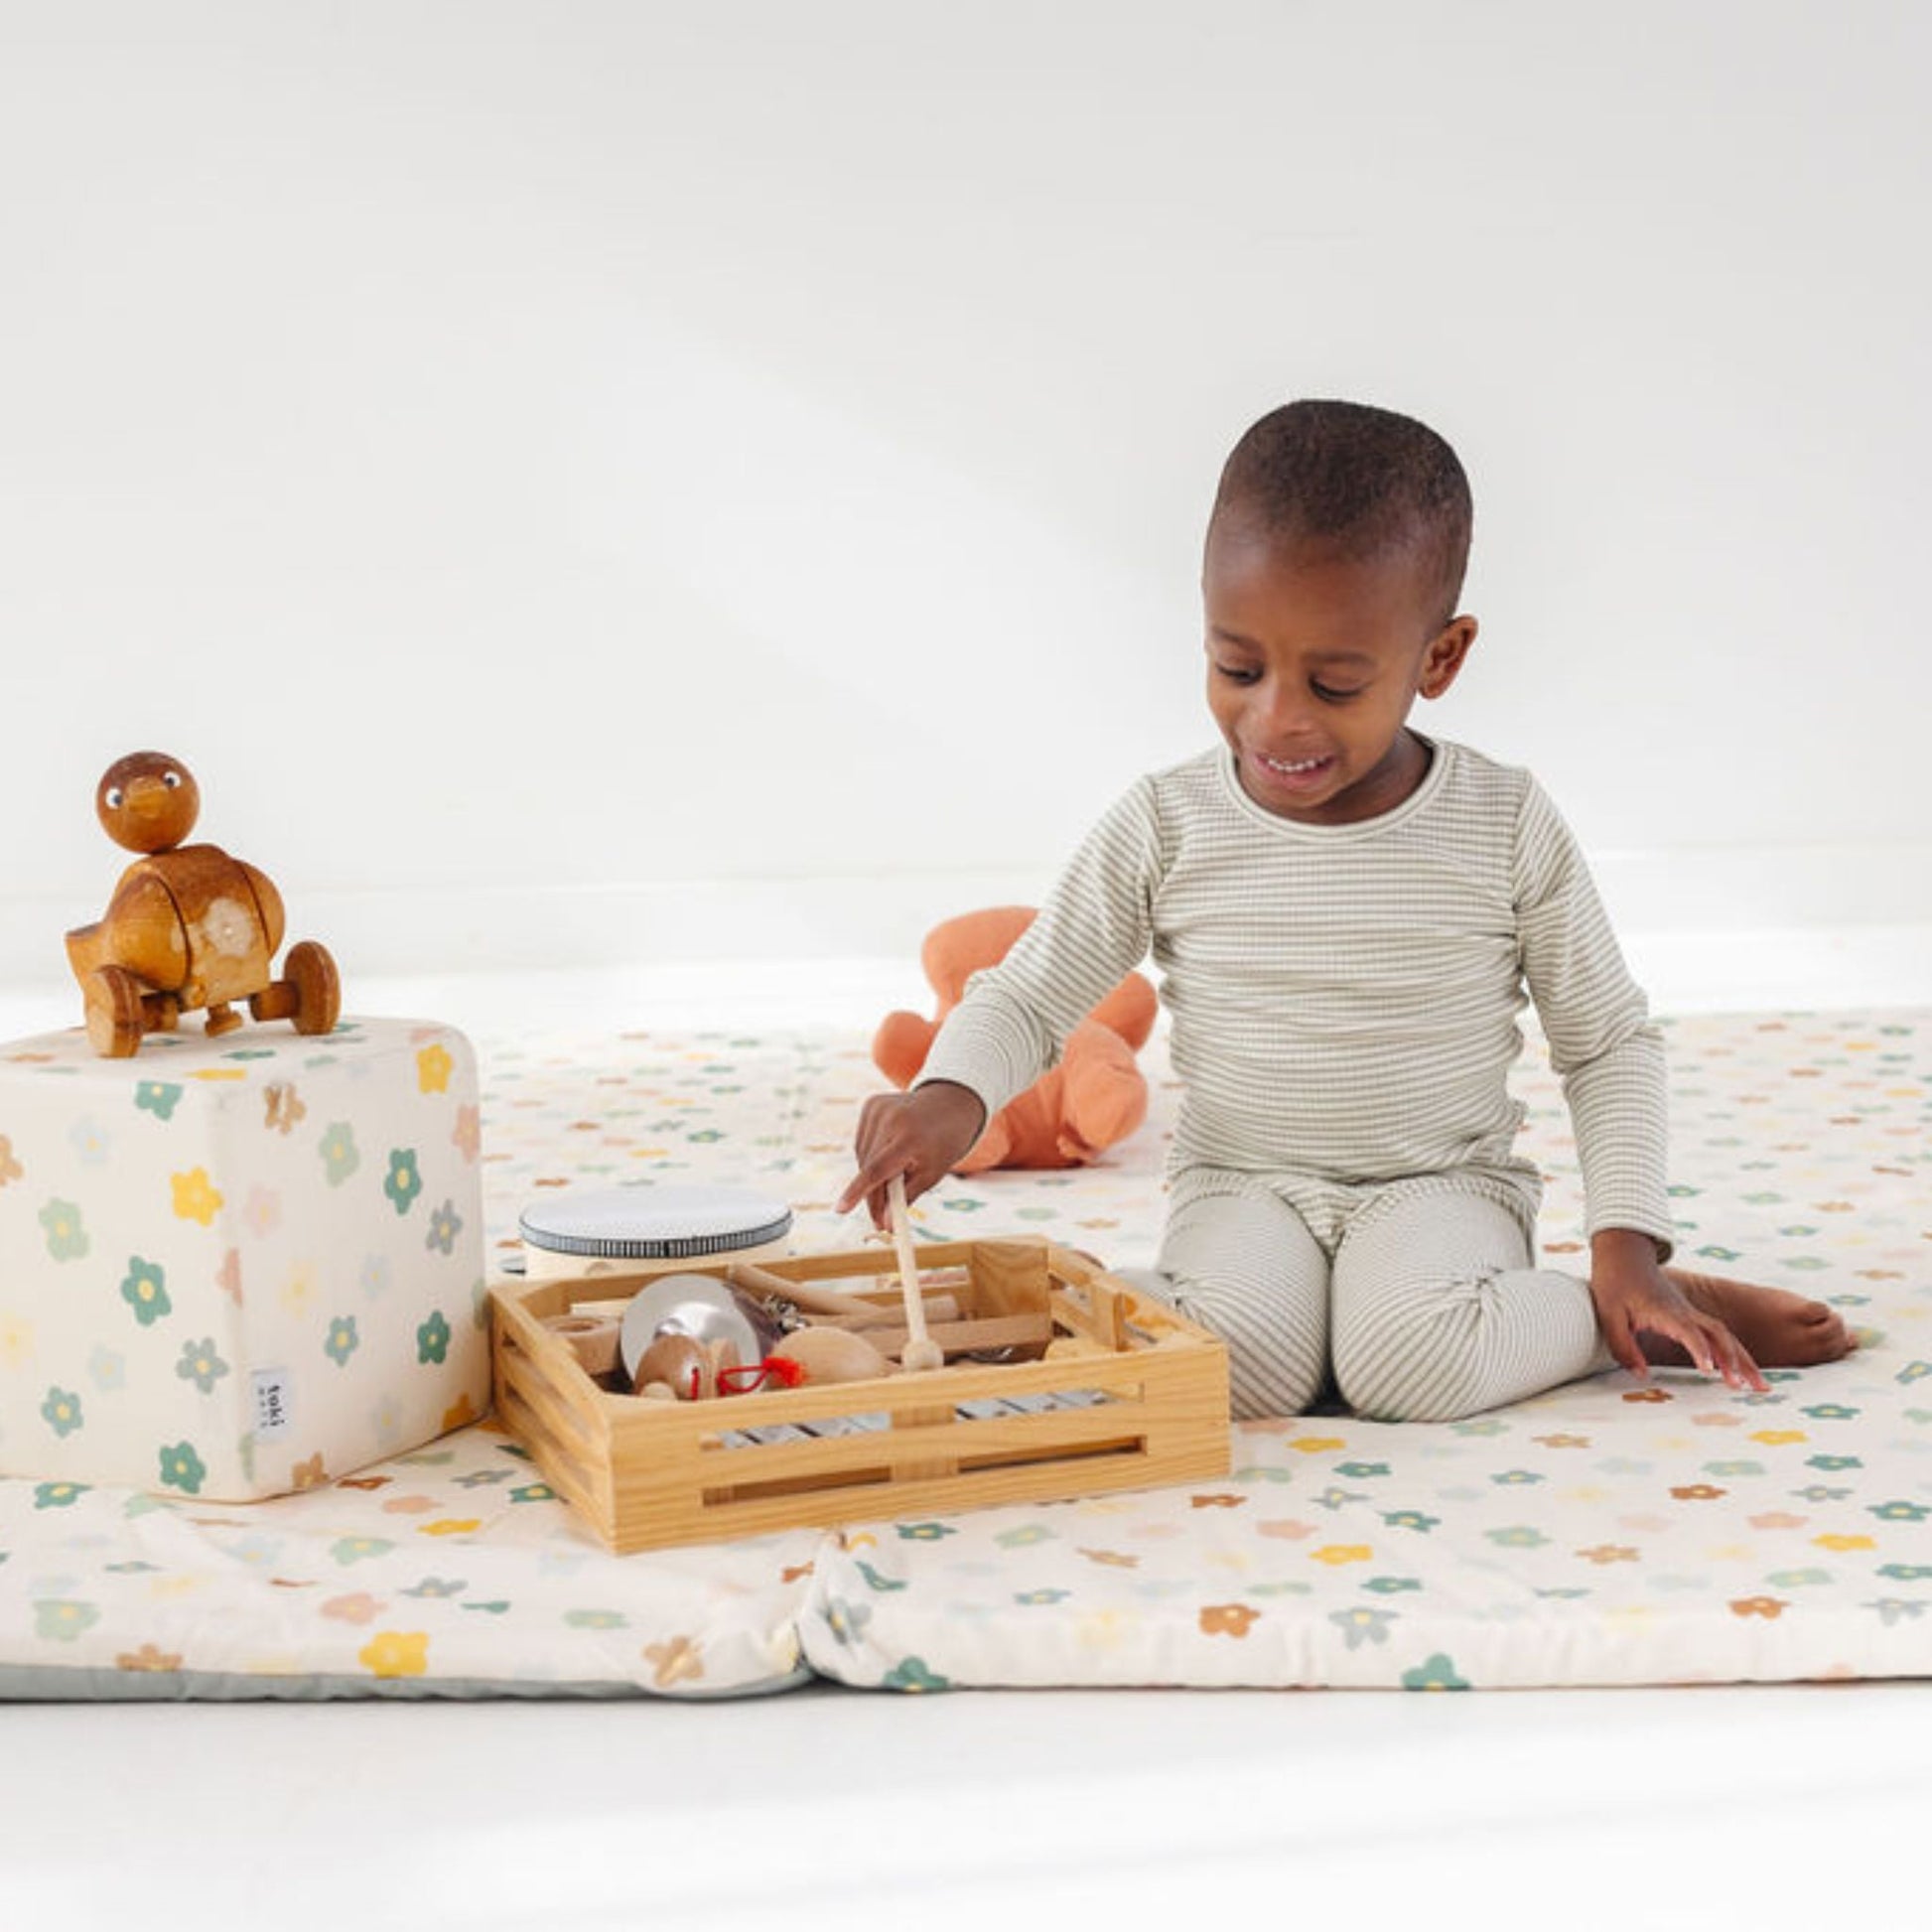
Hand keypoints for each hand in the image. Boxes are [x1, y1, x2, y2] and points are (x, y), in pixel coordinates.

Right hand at [836, 1081, 986, 1226]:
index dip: (857, 1191)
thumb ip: (907, 1197)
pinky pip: (863, 1141)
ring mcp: (878, 1108)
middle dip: (871, 1197)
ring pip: (862, 1155)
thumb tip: (885, 1224)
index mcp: (909, 1137)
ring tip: (892, 1182)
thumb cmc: (943, 1144)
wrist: (949, 1104)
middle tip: (879, 1221)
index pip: (876, 1169)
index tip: (840, 1210)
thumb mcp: (933, 1174)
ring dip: (870, 1176)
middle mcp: (891, 1119)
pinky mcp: (871, 1104)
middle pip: (868, 1167)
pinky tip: (888, 1155)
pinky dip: (870, 1155)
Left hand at [1587, 1230, 1766, 1392]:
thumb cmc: (1615, 1284)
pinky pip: (1719, 1334)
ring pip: (1725, 1335)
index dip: (1701, 1350)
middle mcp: (1685, 1312)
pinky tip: (1744, 1370)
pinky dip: (1735, 1352)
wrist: (1625, 1257)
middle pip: (1720, 1334)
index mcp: (1666, 1312)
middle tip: (1746, 1388)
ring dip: (1744, 1360)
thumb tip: (1641, 1375)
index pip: (1690, 1332)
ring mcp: (1691, 1312)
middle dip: (1736, 1361)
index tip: (1709, 1370)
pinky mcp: (1691, 1315)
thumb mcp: (1609, 1316)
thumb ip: (1624, 1347)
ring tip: (1761, 1387)